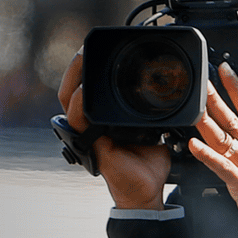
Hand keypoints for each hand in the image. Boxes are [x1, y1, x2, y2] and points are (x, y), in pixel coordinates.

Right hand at [59, 51, 172, 209]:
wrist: (149, 189)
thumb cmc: (148, 162)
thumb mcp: (154, 126)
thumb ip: (154, 109)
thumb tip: (168, 88)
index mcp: (103, 117)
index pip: (87, 88)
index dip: (85, 68)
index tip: (92, 48)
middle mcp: (91, 124)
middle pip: (71, 89)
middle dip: (75, 67)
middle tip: (83, 49)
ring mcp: (89, 134)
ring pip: (69, 101)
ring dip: (74, 78)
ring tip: (81, 59)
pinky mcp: (92, 144)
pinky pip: (79, 122)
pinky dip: (81, 105)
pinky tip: (84, 91)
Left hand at [190, 62, 237, 237]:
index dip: (237, 88)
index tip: (226, 71)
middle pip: (234, 118)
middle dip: (216, 97)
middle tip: (201, 80)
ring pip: (224, 137)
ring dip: (206, 120)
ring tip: (192, 105)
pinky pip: (221, 166)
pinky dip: (206, 154)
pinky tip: (194, 144)